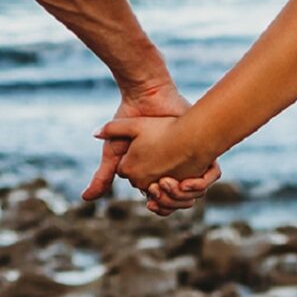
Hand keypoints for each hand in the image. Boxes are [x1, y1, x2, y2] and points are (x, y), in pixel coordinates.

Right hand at [82, 75, 220, 206]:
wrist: (147, 94)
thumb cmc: (129, 120)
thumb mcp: (115, 152)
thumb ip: (103, 176)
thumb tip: (85, 199)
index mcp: (154, 170)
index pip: (160, 198)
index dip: (157, 202)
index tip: (151, 200)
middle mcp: (173, 167)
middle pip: (177, 196)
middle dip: (170, 199)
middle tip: (161, 188)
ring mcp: (189, 158)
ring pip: (195, 190)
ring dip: (185, 192)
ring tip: (171, 182)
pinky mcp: (202, 146)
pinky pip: (211, 173)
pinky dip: (203, 181)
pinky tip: (189, 178)